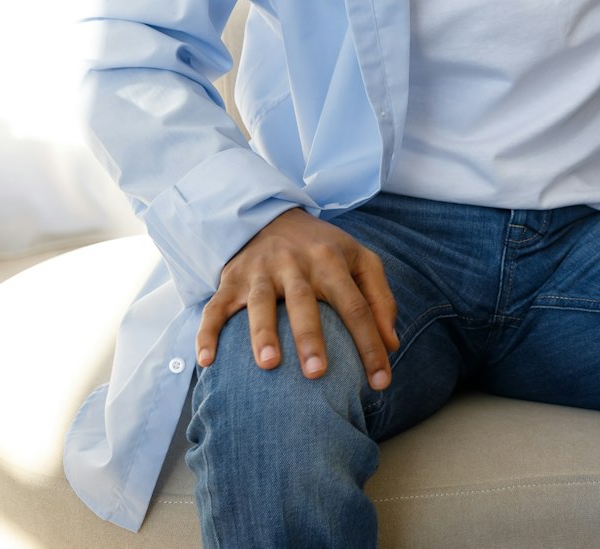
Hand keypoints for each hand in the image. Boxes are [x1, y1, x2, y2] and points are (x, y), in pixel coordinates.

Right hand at [195, 208, 398, 388]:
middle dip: (311, 338)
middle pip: (305, 303)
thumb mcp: (361, 261)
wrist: (272, 216)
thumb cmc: (325, 249)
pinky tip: (207, 361)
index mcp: (332, 263)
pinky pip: (216, 308)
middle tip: (318, 374)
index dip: (371, 345)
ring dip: (263, 334)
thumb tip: (392, 344)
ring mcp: (260, 272)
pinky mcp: (231, 280)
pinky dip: (208, 333)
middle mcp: (296, 265)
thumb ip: (381, 299)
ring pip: (261, 303)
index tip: (382, 383)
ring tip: (269, 365)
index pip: (357, 307)